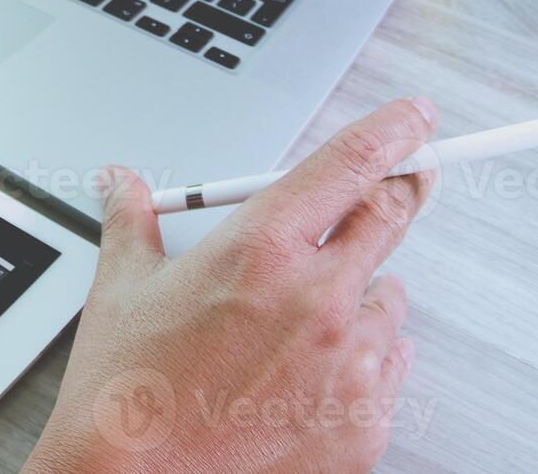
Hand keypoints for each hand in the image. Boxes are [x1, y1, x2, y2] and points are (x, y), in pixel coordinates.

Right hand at [25, 98, 437, 473]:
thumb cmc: (128, 393)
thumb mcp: (122, 288)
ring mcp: (346, 361)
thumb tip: (123, 184)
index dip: (393, 129)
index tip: (414, 117)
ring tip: (300, 315)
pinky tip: (309, 365)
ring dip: (360, 288)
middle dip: (390, 196)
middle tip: (383, 192)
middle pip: (390, 216)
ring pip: (389, 295)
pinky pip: (389, 362)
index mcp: (260, 249)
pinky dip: (361, 353)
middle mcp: (315, 297)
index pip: (351, 163)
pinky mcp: (364, 419)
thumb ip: (134, 219)